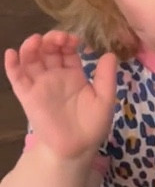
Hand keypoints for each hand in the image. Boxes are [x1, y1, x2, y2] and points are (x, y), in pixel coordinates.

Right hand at [4, 31, 116, 161]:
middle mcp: (54, 76)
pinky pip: (17, 78)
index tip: (73, 39)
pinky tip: (12, 54)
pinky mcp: (27, 96)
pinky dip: (12, 65)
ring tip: (37, 41)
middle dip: (51, 40)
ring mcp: (39, 85)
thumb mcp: (104, 100)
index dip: (68, 41)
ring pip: (30, 59)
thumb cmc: (92, 125)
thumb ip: (106, 78)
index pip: (67, 51)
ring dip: (31, 47)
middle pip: (48, 51)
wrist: (76, 149)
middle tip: (58, 38)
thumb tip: (110, 54)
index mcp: (73, 75)